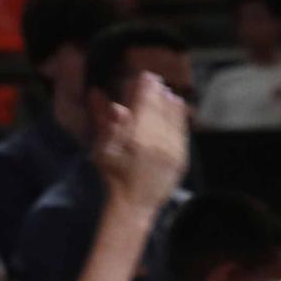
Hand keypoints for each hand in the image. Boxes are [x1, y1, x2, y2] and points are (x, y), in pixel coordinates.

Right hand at [96, 73, 189, 213]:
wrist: (134, 204)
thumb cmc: (113, 175)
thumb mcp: (103, 147)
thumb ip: (103, 119)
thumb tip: (97, 92)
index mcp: (135, 138)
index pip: (144, 104)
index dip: (145, 87)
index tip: (145, 75)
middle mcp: (157, 143)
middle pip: (160, 109)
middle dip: (158, 92)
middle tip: (155, 80)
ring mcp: (172, 152)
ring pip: (174, 119)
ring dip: (171, 103)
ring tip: (167, 91)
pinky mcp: (182, 159)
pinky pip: (183, 132)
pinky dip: (180, 118)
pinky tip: (178, 107)